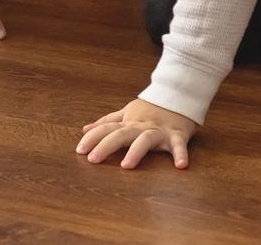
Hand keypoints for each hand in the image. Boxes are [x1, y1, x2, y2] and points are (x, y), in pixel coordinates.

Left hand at [76, 99, 198, 169]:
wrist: (179, 94)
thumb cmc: (151, 108)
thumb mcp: (127, 112)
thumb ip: (107, 122)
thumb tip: (84, 129)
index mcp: (129, 123)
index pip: (107, 129)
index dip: (92, 138)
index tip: (79, 150)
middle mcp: (141, 127)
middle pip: (121, 135)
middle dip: (106, 146)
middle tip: (92, 159)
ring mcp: (159, 131)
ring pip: (145, 140)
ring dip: (136, 151)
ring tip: (126, 165)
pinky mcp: (177, 135)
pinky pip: (179, 146)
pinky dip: (180, 154)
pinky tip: (181, 166)